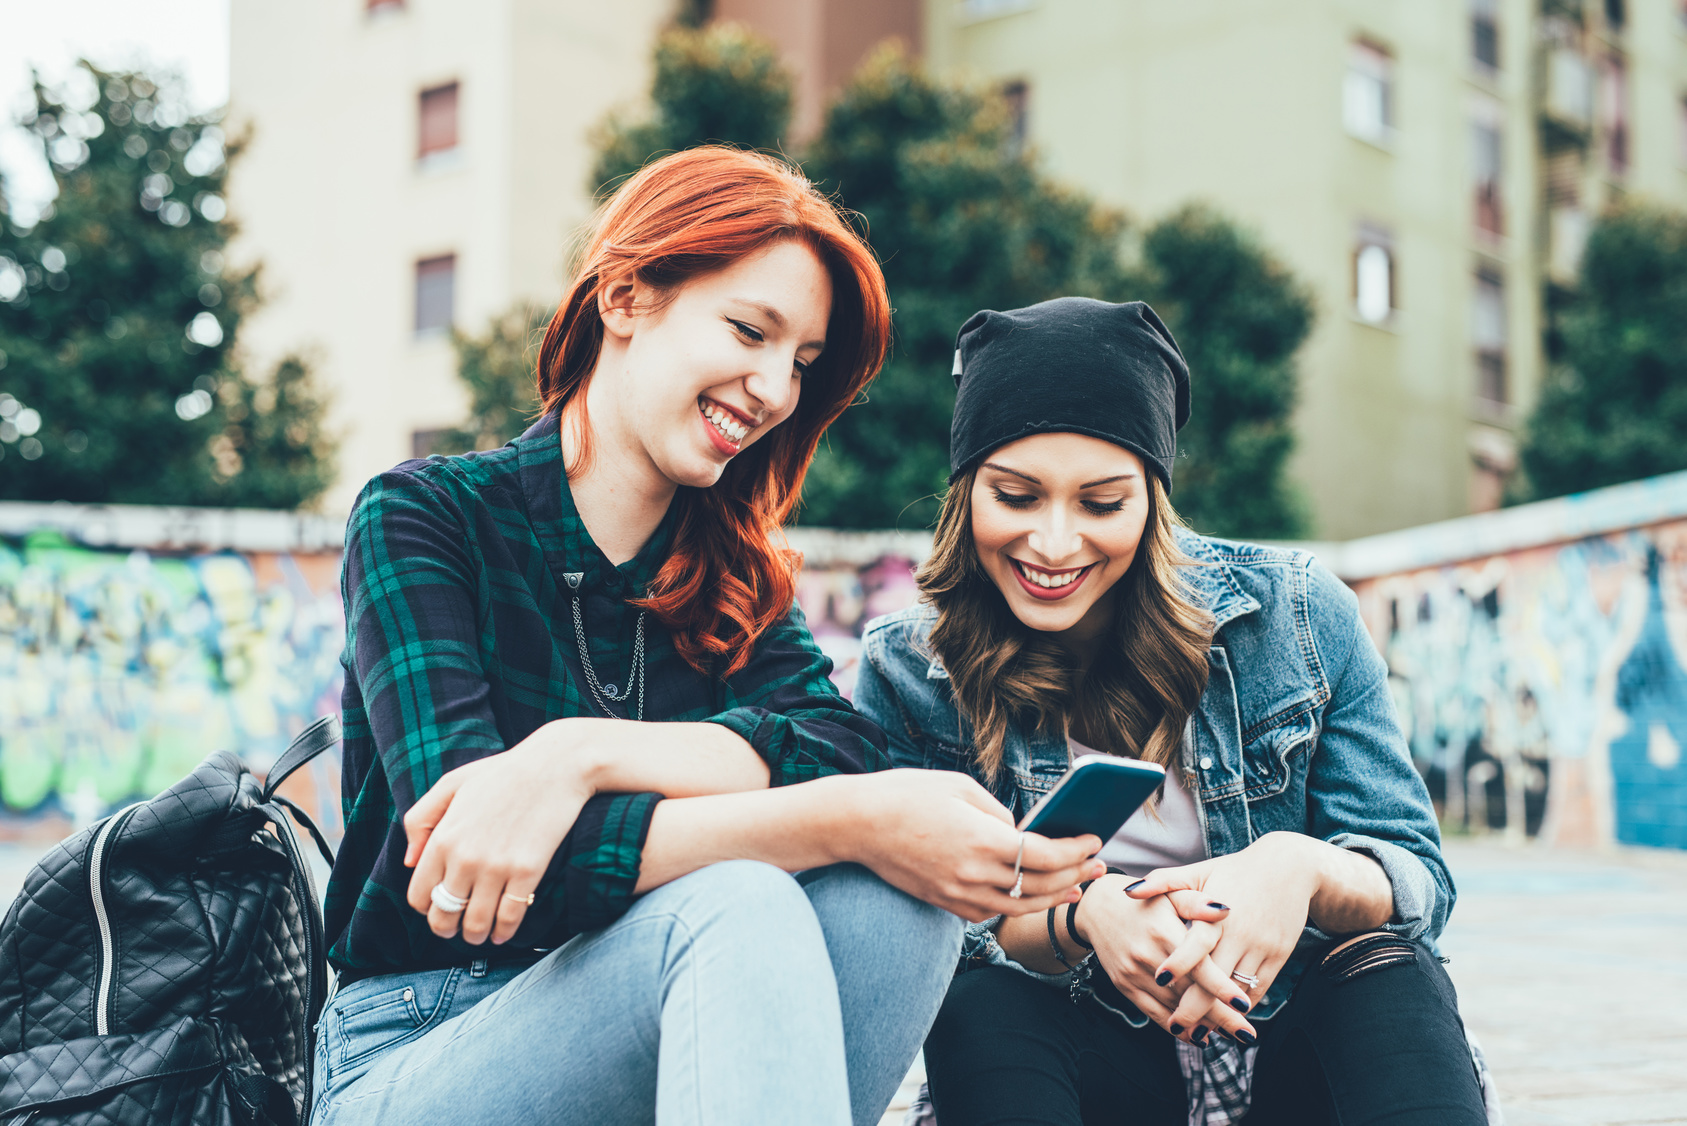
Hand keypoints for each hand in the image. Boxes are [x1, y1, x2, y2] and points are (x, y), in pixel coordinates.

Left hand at [403, 737, 594, 945]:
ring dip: (474, 936)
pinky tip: (503, 931)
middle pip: (444, 916)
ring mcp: (497, 867)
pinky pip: (510, 917)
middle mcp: (465, 858)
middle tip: (455, 928)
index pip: (419, 896)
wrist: (555, 765)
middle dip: (446, 929)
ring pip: (475, 924)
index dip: (426, 908)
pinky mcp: (527, 872)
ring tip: (479, 932)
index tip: (437, 906)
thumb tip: (409, 862)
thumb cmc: (503, 772)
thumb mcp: (450, 784)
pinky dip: (504, 932)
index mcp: (443, 838)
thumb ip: (420, 820)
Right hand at [841, 770, 1103, 922]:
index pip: (1046, 855)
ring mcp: (958, 894)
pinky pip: (991, 911)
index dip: (1076, 851)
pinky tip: (1031, 896)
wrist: (857, 823)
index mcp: (982, 841)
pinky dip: (1018, 905)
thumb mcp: (962, 787)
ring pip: (1019, 907)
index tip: (1094, 841)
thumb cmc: (907, 795)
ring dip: (1053, 898)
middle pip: (1040, 885)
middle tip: (1097, 866)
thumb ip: (999, 813)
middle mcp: (974, 875)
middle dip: (1075, 875)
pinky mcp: (944, 902)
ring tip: (1076, 888)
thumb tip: (1022, 832)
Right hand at [1073, 875, 1249, 1041]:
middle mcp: (1147, 956)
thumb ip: (1198, 903)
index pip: (1197, 966)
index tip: (1245, 1004)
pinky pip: (1152, 1013)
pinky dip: (1175, 1027)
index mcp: (1163, 931)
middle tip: (1246, 1033)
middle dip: (1220, 1016)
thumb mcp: (1170, 892)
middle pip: (1189, 993)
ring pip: (1172, 1006)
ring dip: (1201, 1024)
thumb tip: (1226, 911)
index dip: (1221, 987)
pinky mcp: (1124, 985)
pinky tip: (1196, 1036)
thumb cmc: (1144, 900)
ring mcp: (1133, 973)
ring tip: (1229, 1034)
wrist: (1097, 908)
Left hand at [1127, 833, 1324, 1040]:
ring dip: (1218, 1015)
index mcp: (1217, 914)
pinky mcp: (1279, 956)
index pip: (1196, 945)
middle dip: (1195, 1007)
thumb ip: (1163, 882)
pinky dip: (1241, 1007)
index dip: (1178, 964)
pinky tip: (1224, 1018)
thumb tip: (1128, 891)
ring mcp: (1262, 947)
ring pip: (1238, 991)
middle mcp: (1241, 934)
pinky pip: (1259, 989)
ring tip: (1196, 1031)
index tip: (1159, 981)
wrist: (1289, 867)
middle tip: (1175, 1026)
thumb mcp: (1200, 871)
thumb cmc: (1236, 870)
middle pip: (1215, 980)